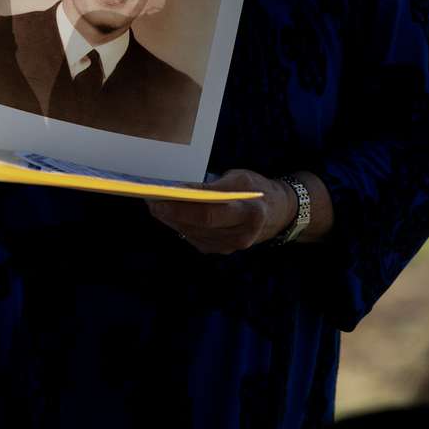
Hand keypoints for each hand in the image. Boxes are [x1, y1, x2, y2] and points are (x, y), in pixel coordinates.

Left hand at [145, 169, 297, 254]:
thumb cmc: (256, 190)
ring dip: (171, 220)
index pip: (210, 213)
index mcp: (249, 214)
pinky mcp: (221, 250)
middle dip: (171, 214)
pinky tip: (167, 214)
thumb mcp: (239, 179)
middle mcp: (241, 235)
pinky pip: (194, 238)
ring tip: (154, 205)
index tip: (160, 198)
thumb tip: (180, 188)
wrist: (278, 213)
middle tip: (150, 201)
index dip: (182, 207)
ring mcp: (231, 246)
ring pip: (192, 234)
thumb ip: (212, 186)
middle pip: (198, 226)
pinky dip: (179, 225)